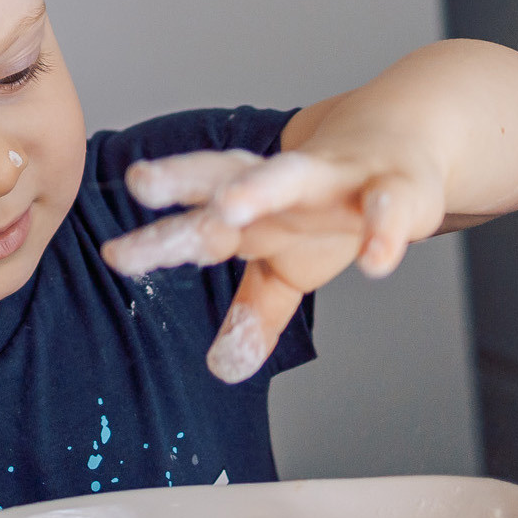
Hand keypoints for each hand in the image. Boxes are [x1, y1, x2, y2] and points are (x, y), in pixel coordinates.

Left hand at [99, 146, 446, 382]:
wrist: (401, 148)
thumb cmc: (326, 210)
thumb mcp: (286, 265)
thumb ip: (253, 313)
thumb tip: (221, 369)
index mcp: (248, 206)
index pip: (195, 223)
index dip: (157, 239)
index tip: (115, 257)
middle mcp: (279, 185)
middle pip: (222, 177)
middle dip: (181, 180)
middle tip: (140, 183)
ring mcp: (336, 179)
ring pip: (293, 175)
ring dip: (260, 187)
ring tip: (230, 206)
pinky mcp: (395, 186)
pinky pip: (388, 206)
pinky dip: (382, 230)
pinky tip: (376, 261)